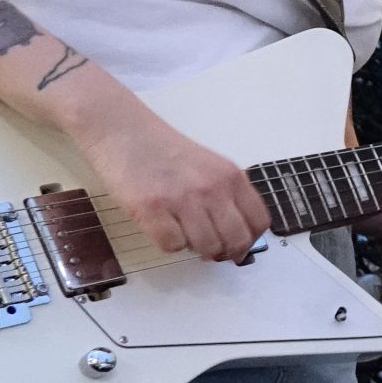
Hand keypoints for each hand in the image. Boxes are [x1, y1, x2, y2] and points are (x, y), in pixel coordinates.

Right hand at [76, 106, 272, 261]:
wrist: (122, 130)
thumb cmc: (163, 151)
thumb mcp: (209, 166)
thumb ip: (227, 194)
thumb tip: (237, 235)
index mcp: (231, 176)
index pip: (259, 222)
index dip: (250, 239)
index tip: (238, 244)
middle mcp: (212, 187)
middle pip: (237, 240)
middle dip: (225, 252)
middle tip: (211, 249)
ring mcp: (183, 198)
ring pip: (207, 248)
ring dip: (196, 248)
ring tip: (183, 232)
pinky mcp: (152, 208)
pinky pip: (172, 246)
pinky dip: (168, 243)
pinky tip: (162, 226)